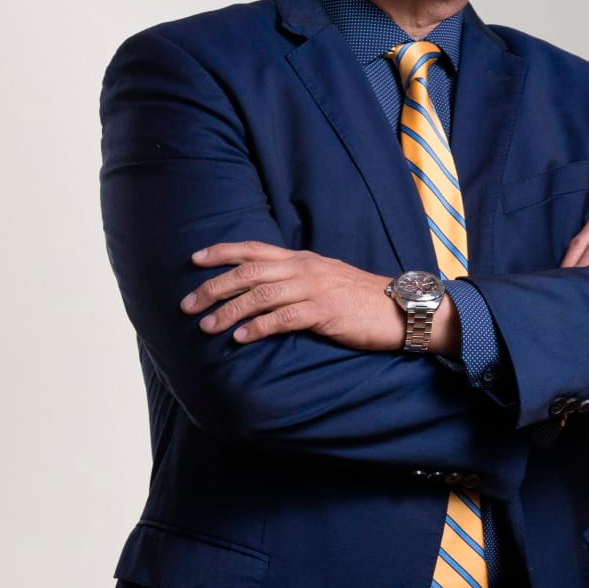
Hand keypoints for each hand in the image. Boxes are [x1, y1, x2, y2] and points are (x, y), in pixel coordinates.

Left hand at [182, 242, 413, 351]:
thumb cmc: (362, 299)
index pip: (253, 249)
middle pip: (248, 272)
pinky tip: (241, 338)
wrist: (402, 308)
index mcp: (302, 259)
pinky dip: (259, 327)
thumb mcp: (326, 280)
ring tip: (206, 326)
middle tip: (187, 304)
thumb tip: (265, 291)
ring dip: (229, 310)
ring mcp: (314, 288)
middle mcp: (303, 268)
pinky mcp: (324, 312)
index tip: (194, 259)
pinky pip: (283, 318)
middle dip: (214, 287)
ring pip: (260, 295)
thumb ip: (297, 280)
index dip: (222, 252)